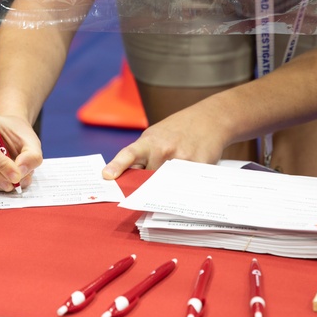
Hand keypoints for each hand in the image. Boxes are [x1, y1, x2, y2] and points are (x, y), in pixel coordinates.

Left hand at [102, 108, 227, 179]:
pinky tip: (190, 181)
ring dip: (167, 191)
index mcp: (149, 142)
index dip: (117, 165)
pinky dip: (186, 188)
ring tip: (174, 182)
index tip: (107, 176)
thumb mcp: (155, 137)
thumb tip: (128, 182)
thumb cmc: (177, 131)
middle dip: (145, 189)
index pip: (129, 154)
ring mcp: (182, 159)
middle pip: (149, 181)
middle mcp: (164, 150)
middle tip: (143, 196)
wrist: (209, 119)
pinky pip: (187, 186)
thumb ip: (142, 157)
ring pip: (168, 187)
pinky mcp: (200, 166)